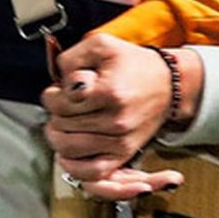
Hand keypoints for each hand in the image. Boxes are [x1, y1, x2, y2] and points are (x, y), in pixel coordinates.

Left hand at [41, 34, 199, 194]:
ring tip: (62, 124)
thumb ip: (72, 58)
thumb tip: (58, 81)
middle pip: (61, 124)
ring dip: (58, 136)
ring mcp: (120, 141)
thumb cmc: (132, 64)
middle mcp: (115, 120)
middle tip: (62, 105)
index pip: (59, 101)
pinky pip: (91, 172)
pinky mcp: (123, 154)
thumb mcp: (101, 45)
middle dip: (54, 113)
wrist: (167, 84)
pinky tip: (67, 153)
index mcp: (109, 92)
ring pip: (68, 148)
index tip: (58, 90)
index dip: (52, 94)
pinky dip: (73, 166)